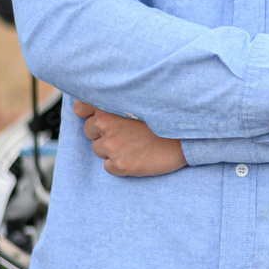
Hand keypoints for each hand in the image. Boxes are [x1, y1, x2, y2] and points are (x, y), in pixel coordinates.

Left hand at [73, 101, 187, 176]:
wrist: (187, 139)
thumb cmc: (167, 119)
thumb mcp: (140, 102)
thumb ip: (118, 104)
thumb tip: (99, 110)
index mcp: (109, 106)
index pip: (81, 108)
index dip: (89, 113)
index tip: (100, 117)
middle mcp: (105, 125)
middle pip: (90, 131)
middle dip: (104, 133)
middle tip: (128, 133)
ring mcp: (112, 146)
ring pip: (99, 149)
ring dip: (113, 149)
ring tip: (136, 145)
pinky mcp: (119, 165)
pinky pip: (109, 166)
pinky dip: (120, 164)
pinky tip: (137, 157)